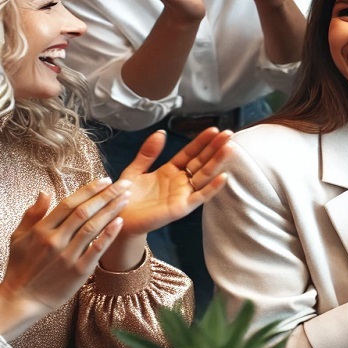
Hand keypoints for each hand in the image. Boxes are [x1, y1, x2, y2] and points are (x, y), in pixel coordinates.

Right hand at [0, 179, 128, 317]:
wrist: (21, 300)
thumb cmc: (20, 267)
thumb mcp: (18, 238)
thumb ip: (32, 214)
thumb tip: (44, 192)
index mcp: (41, 230)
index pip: (69, 203)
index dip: (89, 190)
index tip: (106, 180)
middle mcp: (55, 240)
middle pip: (84, 212)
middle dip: (107, 195)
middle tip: (124, 184)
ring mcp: (67, 256)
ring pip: (93, 227)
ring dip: (112, 210)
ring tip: (126, 198)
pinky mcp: (78, 271)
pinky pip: (97, 249)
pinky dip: (109, 234)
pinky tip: (121, 221)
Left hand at [116, 127, 231, 236]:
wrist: (118, 218)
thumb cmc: (126, 196)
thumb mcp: (135, 169)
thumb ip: (148, 153)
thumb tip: (161, 132)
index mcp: (170, 170)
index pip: (190, 153)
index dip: (201, 141)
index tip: (214, 129)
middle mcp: (180, 181)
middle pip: (201, 161)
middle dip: (215, 147)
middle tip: (228, 134)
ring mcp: (183, 194)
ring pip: (204, 175)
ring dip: (217, 162)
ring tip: (229, 148)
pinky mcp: (182, 208)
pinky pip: (200, 197)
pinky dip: (212, 188)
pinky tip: (223, 176)